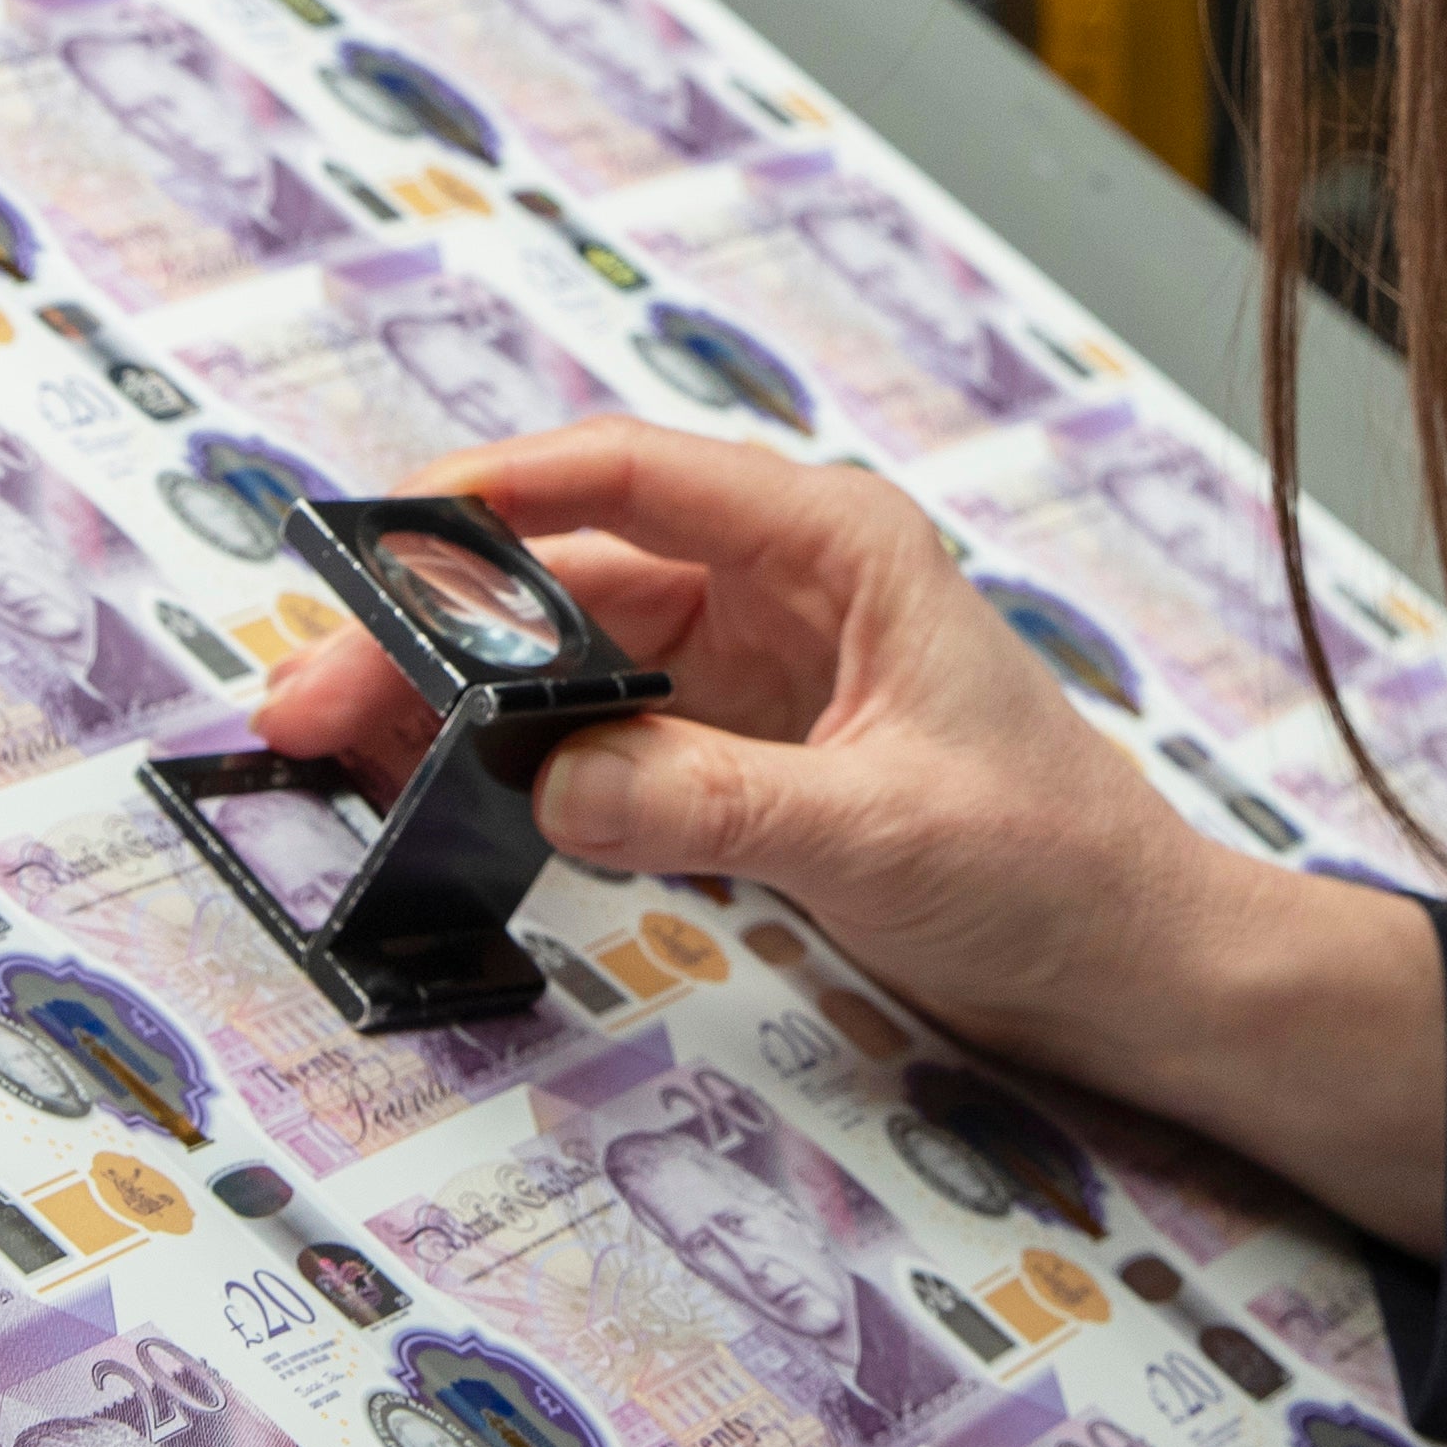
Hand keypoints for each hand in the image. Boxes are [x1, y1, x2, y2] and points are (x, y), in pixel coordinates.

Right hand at [260, 422, 1446, 1244]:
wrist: (1134, 969)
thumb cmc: (1058, 870)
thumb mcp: (878, 831)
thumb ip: (710, 805)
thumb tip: (558, 783)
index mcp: (836, 547)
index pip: (635, 477)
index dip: (498, 492)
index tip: (385, 529)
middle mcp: (785, 591)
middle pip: (571, 580)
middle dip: (434, 628)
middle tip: (313, 690)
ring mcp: (757, 676)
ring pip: (568, 664)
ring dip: (454, 702)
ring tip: (333, 747)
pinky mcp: (741, 760)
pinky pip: (599, 742)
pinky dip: (513, 765)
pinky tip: (432, 790)